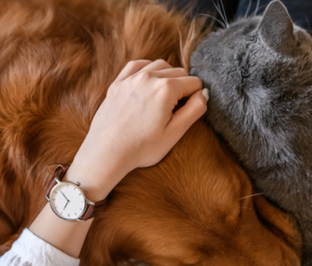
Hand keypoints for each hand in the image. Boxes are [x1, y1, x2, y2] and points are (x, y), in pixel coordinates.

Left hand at [66, 59, 208, 200]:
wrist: (107, 153)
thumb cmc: (142, 147)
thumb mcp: (175, 133)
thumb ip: (195, 109)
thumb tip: (204, 93)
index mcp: (166, 89)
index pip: (194, 82)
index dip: (196, 97)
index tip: (187, 112)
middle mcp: (149, 77)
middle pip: (179, 72)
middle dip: (183, 87)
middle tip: (177, 109)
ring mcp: (131, 78)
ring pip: (160, 65)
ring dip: (168, 77)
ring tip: (165, 98)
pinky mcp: (118, 83)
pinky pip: (138, 65)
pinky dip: (148, 70)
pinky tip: (149, 82)